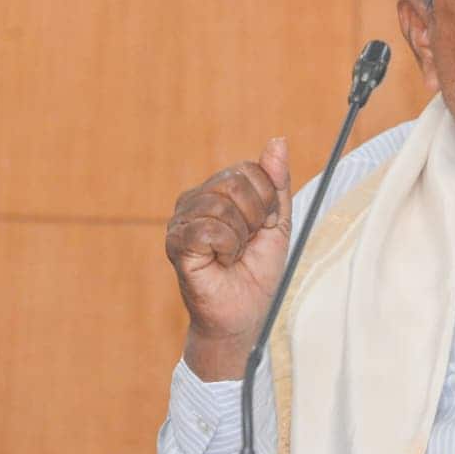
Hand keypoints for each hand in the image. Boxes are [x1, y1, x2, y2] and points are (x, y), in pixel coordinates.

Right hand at [165, 137, 292, 380]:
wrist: (246, 313)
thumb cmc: (258, 270)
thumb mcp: (278, 221)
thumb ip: (277, 182)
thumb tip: (278, 140)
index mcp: (215, 192)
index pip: (249, 170)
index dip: (267, 200)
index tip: (263, 227)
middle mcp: (193, 201)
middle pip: (236, 182)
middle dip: (256, 217)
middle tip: (248, 243)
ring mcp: (180, 222)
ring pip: (222, 205)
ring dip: (241, 236)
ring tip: (233, 254)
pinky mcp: (176, 244)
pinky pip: (210, 228)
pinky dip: (227, 248)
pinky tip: (221, 262)